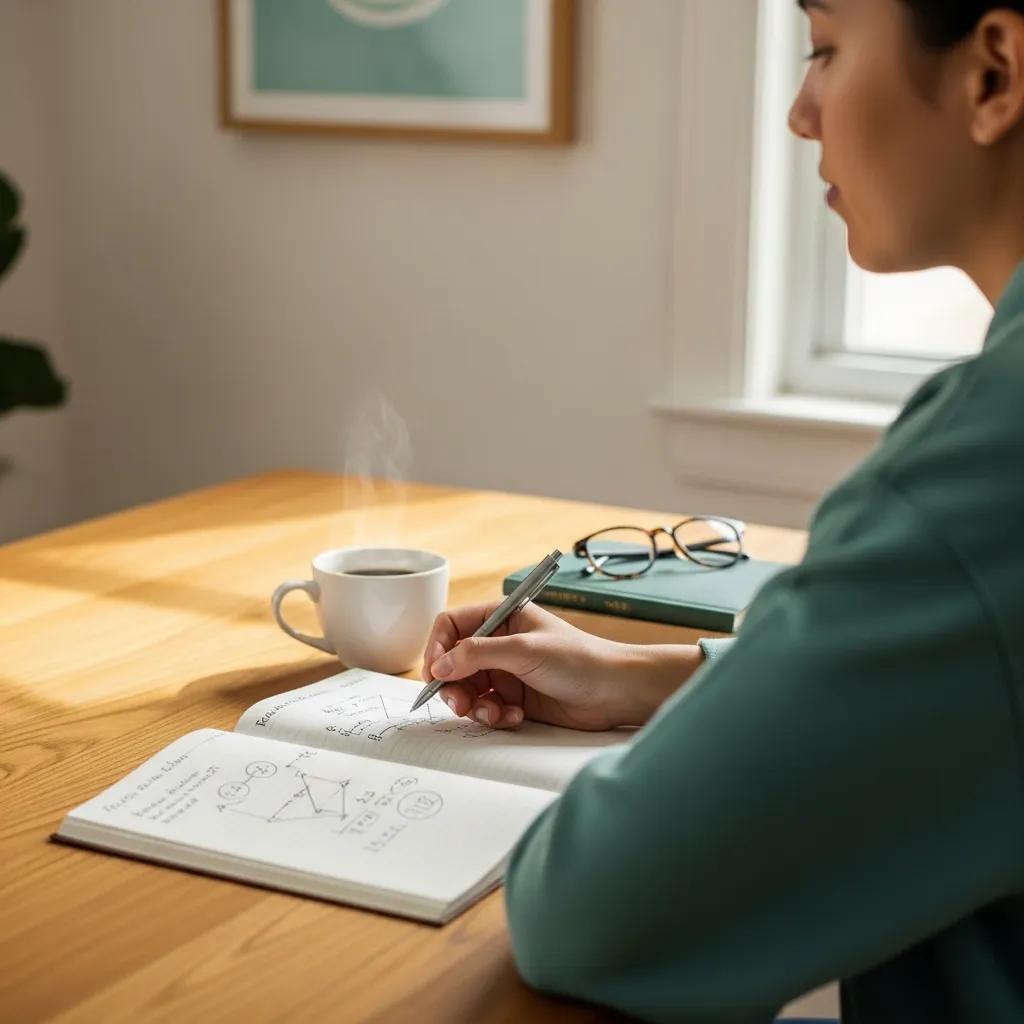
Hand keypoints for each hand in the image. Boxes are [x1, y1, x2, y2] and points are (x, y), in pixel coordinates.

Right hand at [420, 601, 704, 731]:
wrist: (615, 692)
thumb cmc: (579, 659)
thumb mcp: (524, 650)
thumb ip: (478, 655)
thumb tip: (439, 666)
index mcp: (502, 617)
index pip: (451, 625)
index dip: (438, 648)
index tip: (435, 673)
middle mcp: (500, 642)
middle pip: (453, 662)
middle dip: (454, 685)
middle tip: (461, 704)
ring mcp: (506, 672)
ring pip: (467, 690)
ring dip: (474, 705)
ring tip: (493, 714)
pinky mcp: (514, 698)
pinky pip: (486, 708)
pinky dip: (493, 716)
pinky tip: (515, 716)